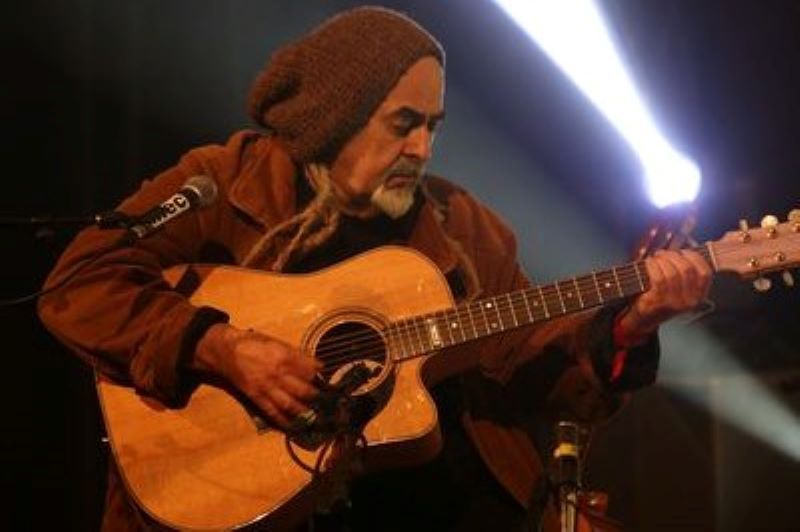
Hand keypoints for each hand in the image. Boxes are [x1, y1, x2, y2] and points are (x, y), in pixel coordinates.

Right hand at [195, 324, 320, 427]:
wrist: (225, 351)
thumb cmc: (252, 342)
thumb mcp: (275, 341)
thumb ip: (294, 354)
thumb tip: (313, 365)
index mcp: (284, 355)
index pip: (309, 369)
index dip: (320, 374)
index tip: (326, 377)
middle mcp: (277, 374)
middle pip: (304, 389)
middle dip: (317, 396)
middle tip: (326, 400)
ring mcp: (267, 388)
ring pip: (291, 404)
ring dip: (305, 412)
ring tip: (316, 416)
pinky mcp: (256, 398)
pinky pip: (273, 412)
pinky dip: (284, 420)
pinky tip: (294, 425)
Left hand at [619, 249, 711, 339]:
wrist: (644, 319)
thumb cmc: (662, 298)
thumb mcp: (680, 289)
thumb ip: (686, 273)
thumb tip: (685, 250)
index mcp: (699, 296)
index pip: (705, 273)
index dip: (695, 257)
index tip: (683, 251)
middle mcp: (690, 301)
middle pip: (687, 269)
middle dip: (674, 256)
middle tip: (663, 253)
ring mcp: (674, 303)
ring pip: (672, 272)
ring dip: (662, 260)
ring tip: (655, 258)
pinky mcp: (658, 302)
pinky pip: (658, 277)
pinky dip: (653, 265)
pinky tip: (649, 262)